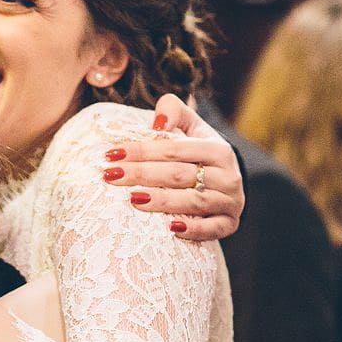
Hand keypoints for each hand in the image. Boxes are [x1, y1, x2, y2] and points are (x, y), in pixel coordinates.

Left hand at [102, 93, 244, 243]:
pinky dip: (193, 230)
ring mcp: (230, 202)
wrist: (225, 180)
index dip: (142, 151)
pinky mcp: (230, 224)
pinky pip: (212, 229)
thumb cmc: (199, 152)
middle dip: (142, 174)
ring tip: (132, 199)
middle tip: (111, 176)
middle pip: (179, 175)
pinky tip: (169, 228)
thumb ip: (173, 111)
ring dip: (162, 201)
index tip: (112, 154)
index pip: (174, 150)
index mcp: (218, 149)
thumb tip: (157, 122)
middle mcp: (228, 176)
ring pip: (194, 202)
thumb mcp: (191, 126)